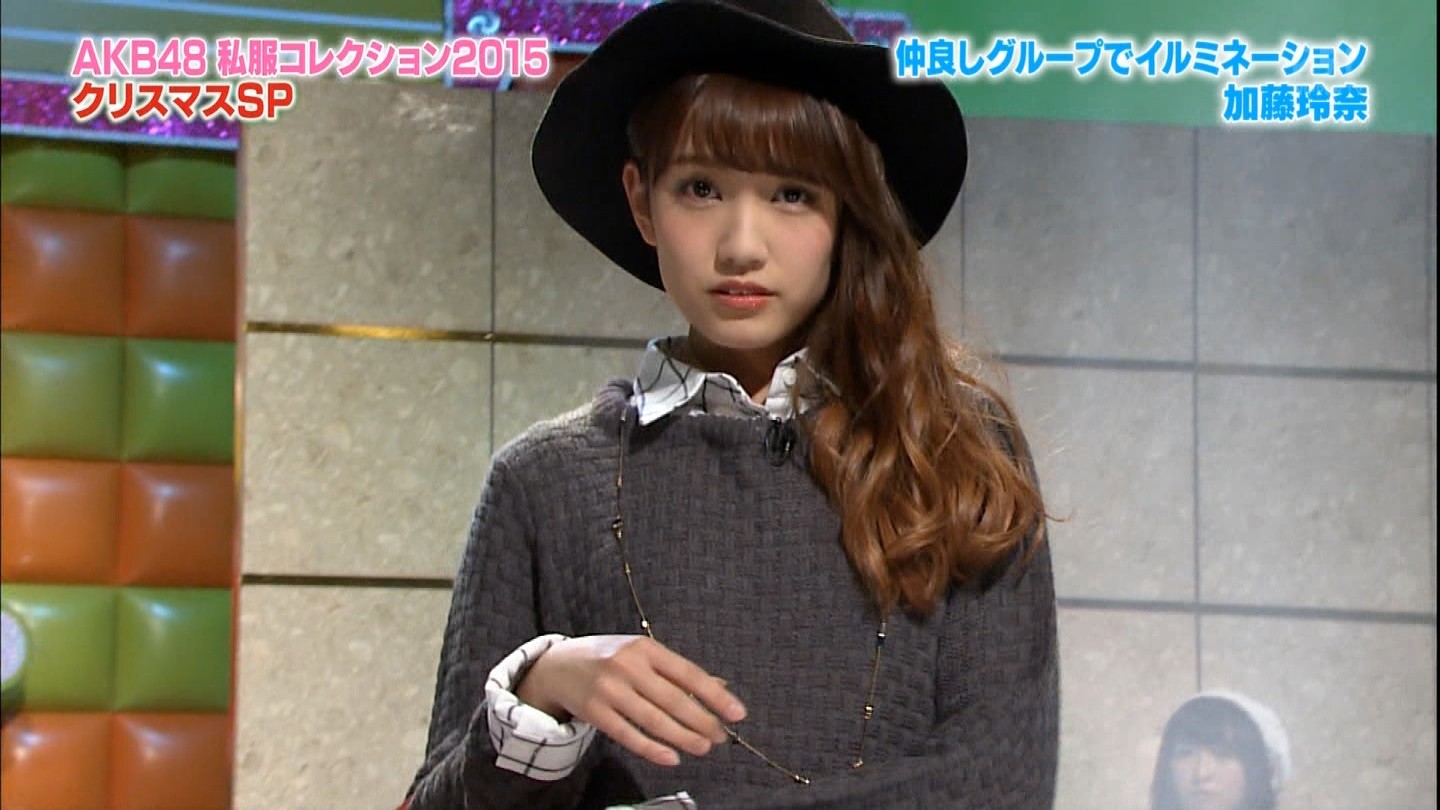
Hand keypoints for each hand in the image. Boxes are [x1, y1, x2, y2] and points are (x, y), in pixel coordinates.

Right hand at [515, 634, 746, 767]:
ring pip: (653, 719)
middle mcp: (628, 666)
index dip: (715, 695)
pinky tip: (670, 756)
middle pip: (674, 699)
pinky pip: (628, 734)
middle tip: (720, 737)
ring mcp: (610, 689)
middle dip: (702, 721)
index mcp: (645, 648)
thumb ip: (678, 671)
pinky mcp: (595, 712)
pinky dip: (652, 748)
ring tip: (703, 747)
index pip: (688, 673)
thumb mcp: (642, 655)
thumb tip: (720, 687)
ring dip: (683, 737)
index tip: (736, 713)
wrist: (558, 665)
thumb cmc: (608, 659)